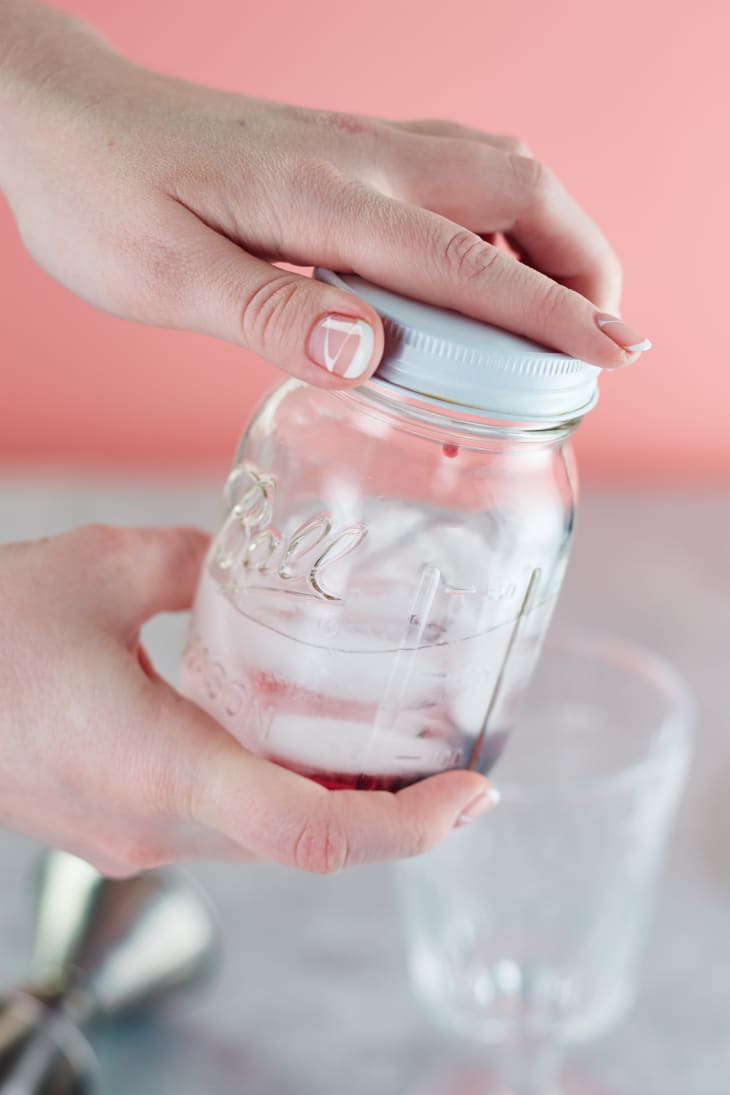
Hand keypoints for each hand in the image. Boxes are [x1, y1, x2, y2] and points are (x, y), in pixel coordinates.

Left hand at [0, 5, 647, 388]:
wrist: (58, 119)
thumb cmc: (97, 198)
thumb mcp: (166, 276)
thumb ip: (270, 315)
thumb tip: (368, 353)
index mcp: (327, 198)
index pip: (472, 262)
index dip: (553, 316)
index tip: (612, 358)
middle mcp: (360, 158)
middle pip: (519, 188)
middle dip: (582, 262)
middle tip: (600, 338)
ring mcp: (355, 143)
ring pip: (496, 168)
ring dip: (550, 233)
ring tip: (563, 305)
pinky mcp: (338, 146)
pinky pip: (453, 167)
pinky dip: (500, 215)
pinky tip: (483, 259)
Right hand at [0, 526, 494, 875]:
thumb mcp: (106, 566)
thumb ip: (202, 560)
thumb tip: (255, 554)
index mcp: (156, 763)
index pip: (308, 832)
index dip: (408, 827)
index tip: (472, 795)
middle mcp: (151, 823)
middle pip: (307, 846)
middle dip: (393, 819)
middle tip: (457, 768)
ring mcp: (131, 839)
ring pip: (268, 844)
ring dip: (341, 810)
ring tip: (401, 758)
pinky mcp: (118, 829)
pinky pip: (225, 830)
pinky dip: (284, 802)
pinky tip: (306, 753)